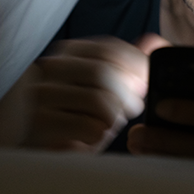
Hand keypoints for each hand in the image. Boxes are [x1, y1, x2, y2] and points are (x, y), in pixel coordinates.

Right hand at [24, 34, 168, 150]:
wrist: (43, 152)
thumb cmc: (79, 115)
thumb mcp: (106, 86)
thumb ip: (129, 63)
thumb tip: (154, 42)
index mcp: (67, 51)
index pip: (109, 49)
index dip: (135, 67)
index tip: (144, 85)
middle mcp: (49, 68)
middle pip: (103, 73)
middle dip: (126, 95)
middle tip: (132, 108)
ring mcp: (40, 95)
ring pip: (98, 101)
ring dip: (113, 118)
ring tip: (107, 125)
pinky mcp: (40, 124)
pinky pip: (88, 127)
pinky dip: (98, 136)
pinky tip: (89, 139)